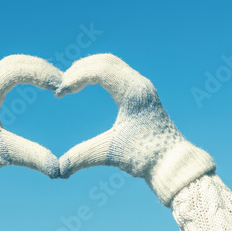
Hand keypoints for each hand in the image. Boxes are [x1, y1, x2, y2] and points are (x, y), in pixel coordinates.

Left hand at [0, 55, 61, 207]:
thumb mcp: (4, 154)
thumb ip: (32, 157)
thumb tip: (58, 169)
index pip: (15, 71)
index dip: (39, 74)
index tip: (59, 85)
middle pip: (15, 62)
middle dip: (40, 68)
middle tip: (62, 81)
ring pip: (12, 64)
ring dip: (34, 68)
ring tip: (55, 81)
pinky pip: (9, 73)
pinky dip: (27, 73)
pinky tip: (41, 83)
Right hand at [56, 54, 214, 205]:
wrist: (173, 162)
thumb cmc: (146, 156)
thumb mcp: (111, 153)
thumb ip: (82, 157)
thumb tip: (59, 169)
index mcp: (134, 92)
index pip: (100, 71)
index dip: (76, 78)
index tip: (60, 94)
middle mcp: (139, 83)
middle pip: (105, 61)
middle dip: (80, 69)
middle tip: (62, 84)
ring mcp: (141, 86)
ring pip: (111, 64)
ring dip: (90, 69)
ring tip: (70, 83)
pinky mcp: (141, 92)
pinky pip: (117, 72)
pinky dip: (99, 73)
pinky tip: (87, 84)